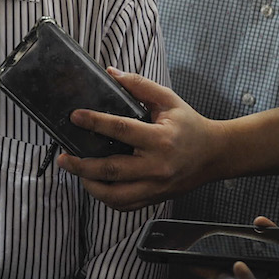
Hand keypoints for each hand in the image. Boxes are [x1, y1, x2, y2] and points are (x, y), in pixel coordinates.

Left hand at [55, 68, 225, 209]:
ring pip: (115, 196)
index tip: (75, 117)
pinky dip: (105, 198)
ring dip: (90, 186)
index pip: (121, 130)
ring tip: (75, 172)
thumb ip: (139, 85)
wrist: (215, 155)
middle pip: (112, 170)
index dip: (95, 122)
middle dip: (82, 165)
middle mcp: (157, 166)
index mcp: (161, 139)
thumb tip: (110, 73)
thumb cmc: (190, 125)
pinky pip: (124, 205)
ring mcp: (156, 186)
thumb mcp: (169, 99)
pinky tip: (94, 184)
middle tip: (63, 158)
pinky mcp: (155, 198)